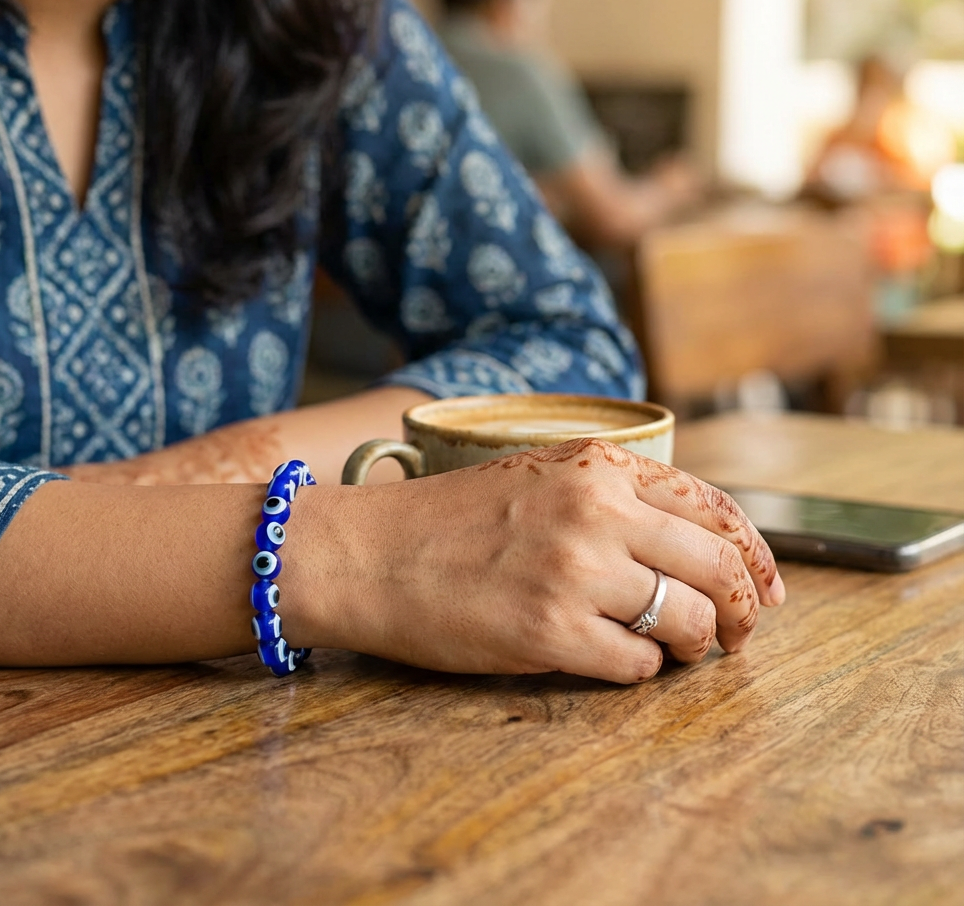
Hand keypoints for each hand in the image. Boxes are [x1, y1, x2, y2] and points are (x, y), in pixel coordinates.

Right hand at [283, 438, 783, 684]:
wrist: (368, 554)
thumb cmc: (447, 519)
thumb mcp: (539, 477)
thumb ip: (613, 496)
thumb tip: (693, 547)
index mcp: (597, 466)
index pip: (713, 508)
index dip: (755, 555)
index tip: (769, 587)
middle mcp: (596, 511)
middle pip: (717, 566)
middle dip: (744, 609)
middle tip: (740, 633)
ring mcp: (575, 572)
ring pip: (688, 621)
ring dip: (696, 644)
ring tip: (679, 651)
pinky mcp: (550, 632)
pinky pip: (638, 666)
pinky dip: (641, 671)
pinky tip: (617, 660)